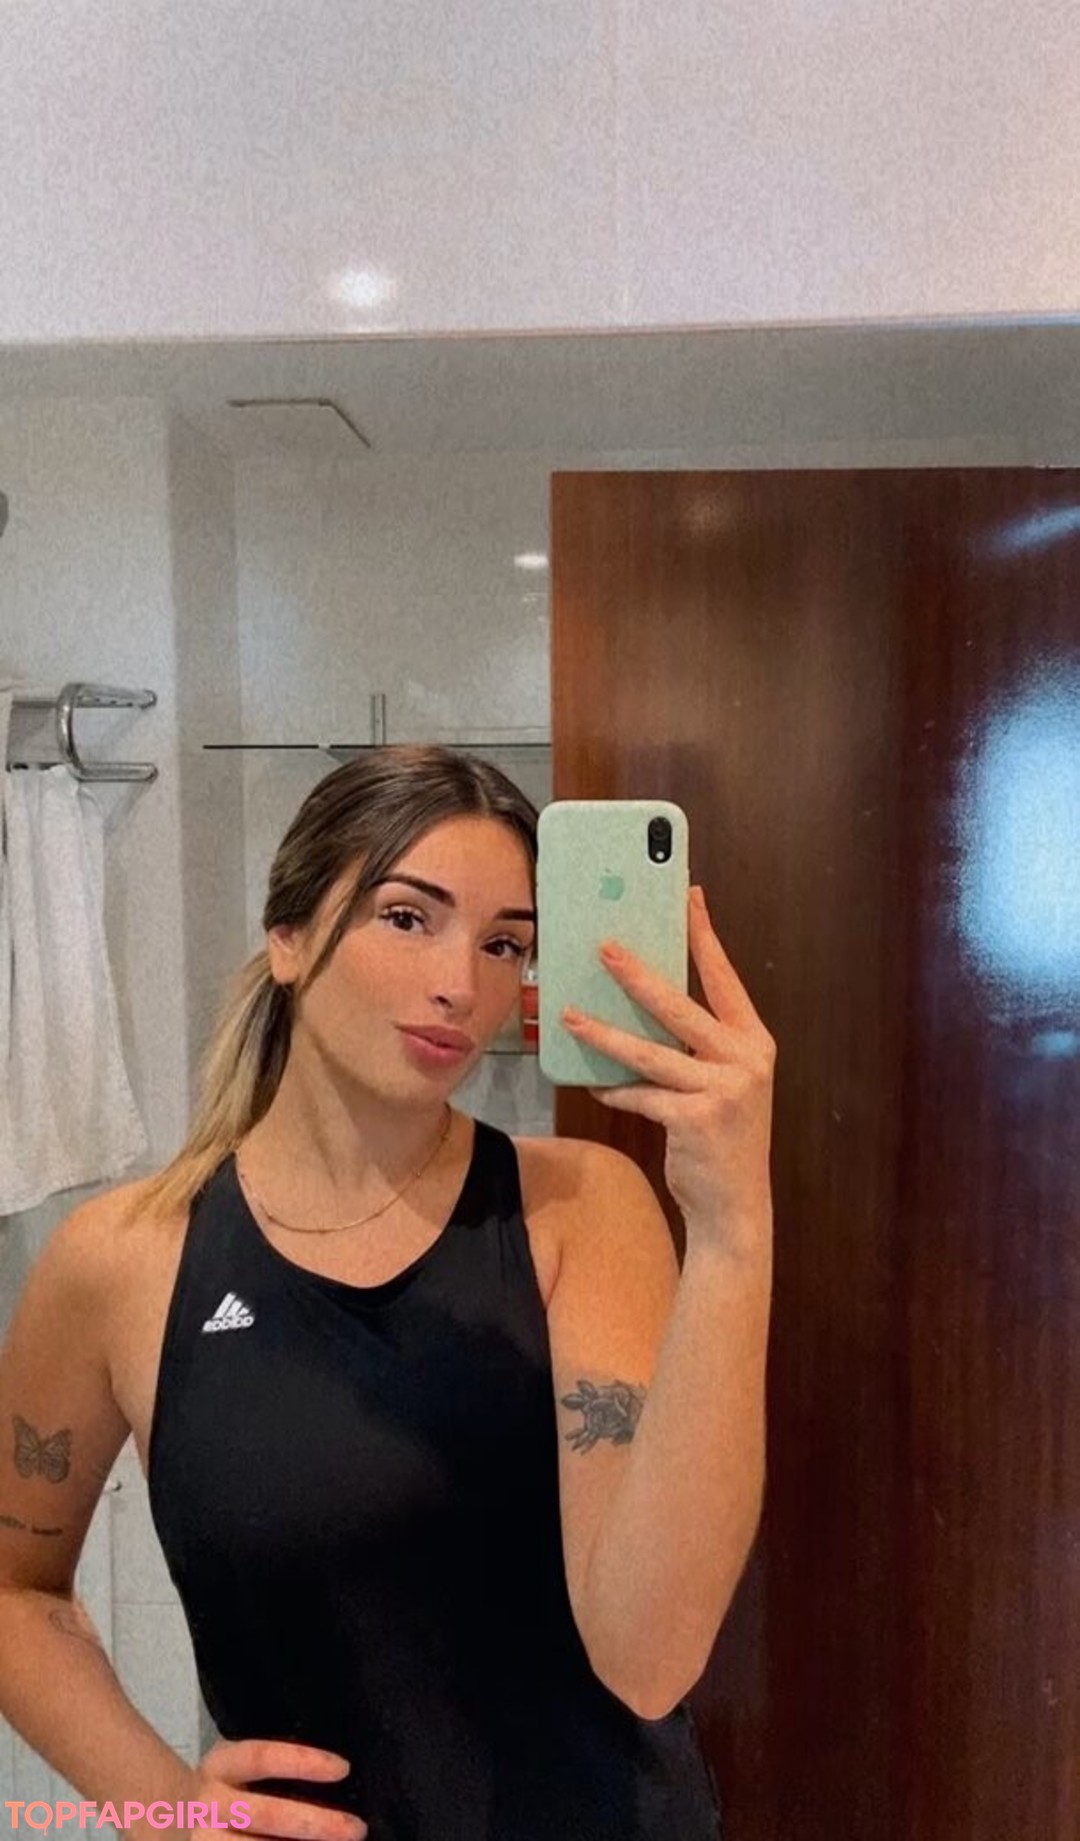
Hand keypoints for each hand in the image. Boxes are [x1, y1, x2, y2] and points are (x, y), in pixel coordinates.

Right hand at [177, 1738, 366, 1840]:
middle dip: (314, 1823)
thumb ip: (270, 1775)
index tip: (343, 1769)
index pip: (261, 1757)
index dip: (302, 1762)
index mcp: (220, 1766)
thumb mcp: (234, 1771)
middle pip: (265, 1814)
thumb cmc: (221, 1792)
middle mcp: (207, 1804)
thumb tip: (339, 1781)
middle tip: (356, 1829)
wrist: (166, 1818)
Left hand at [560, 884, 775, 1253]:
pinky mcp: (695, 1118)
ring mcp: (722, 1089)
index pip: (726, 977)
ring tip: (569, 1015)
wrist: (735, 1205)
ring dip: (603, 1034)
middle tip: (604, 947)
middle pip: (680, 1005)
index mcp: (753, 1041)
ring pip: (648, 1051)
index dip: (705, 936)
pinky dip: (615, 1090)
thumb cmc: (721, 1138)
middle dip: (637, 974)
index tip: (689, 895)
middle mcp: (744, 1059)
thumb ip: (697, 1047)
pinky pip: (640, 1094)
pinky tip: (597, 1085)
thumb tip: (640, 1004)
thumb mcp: (723, 1084)